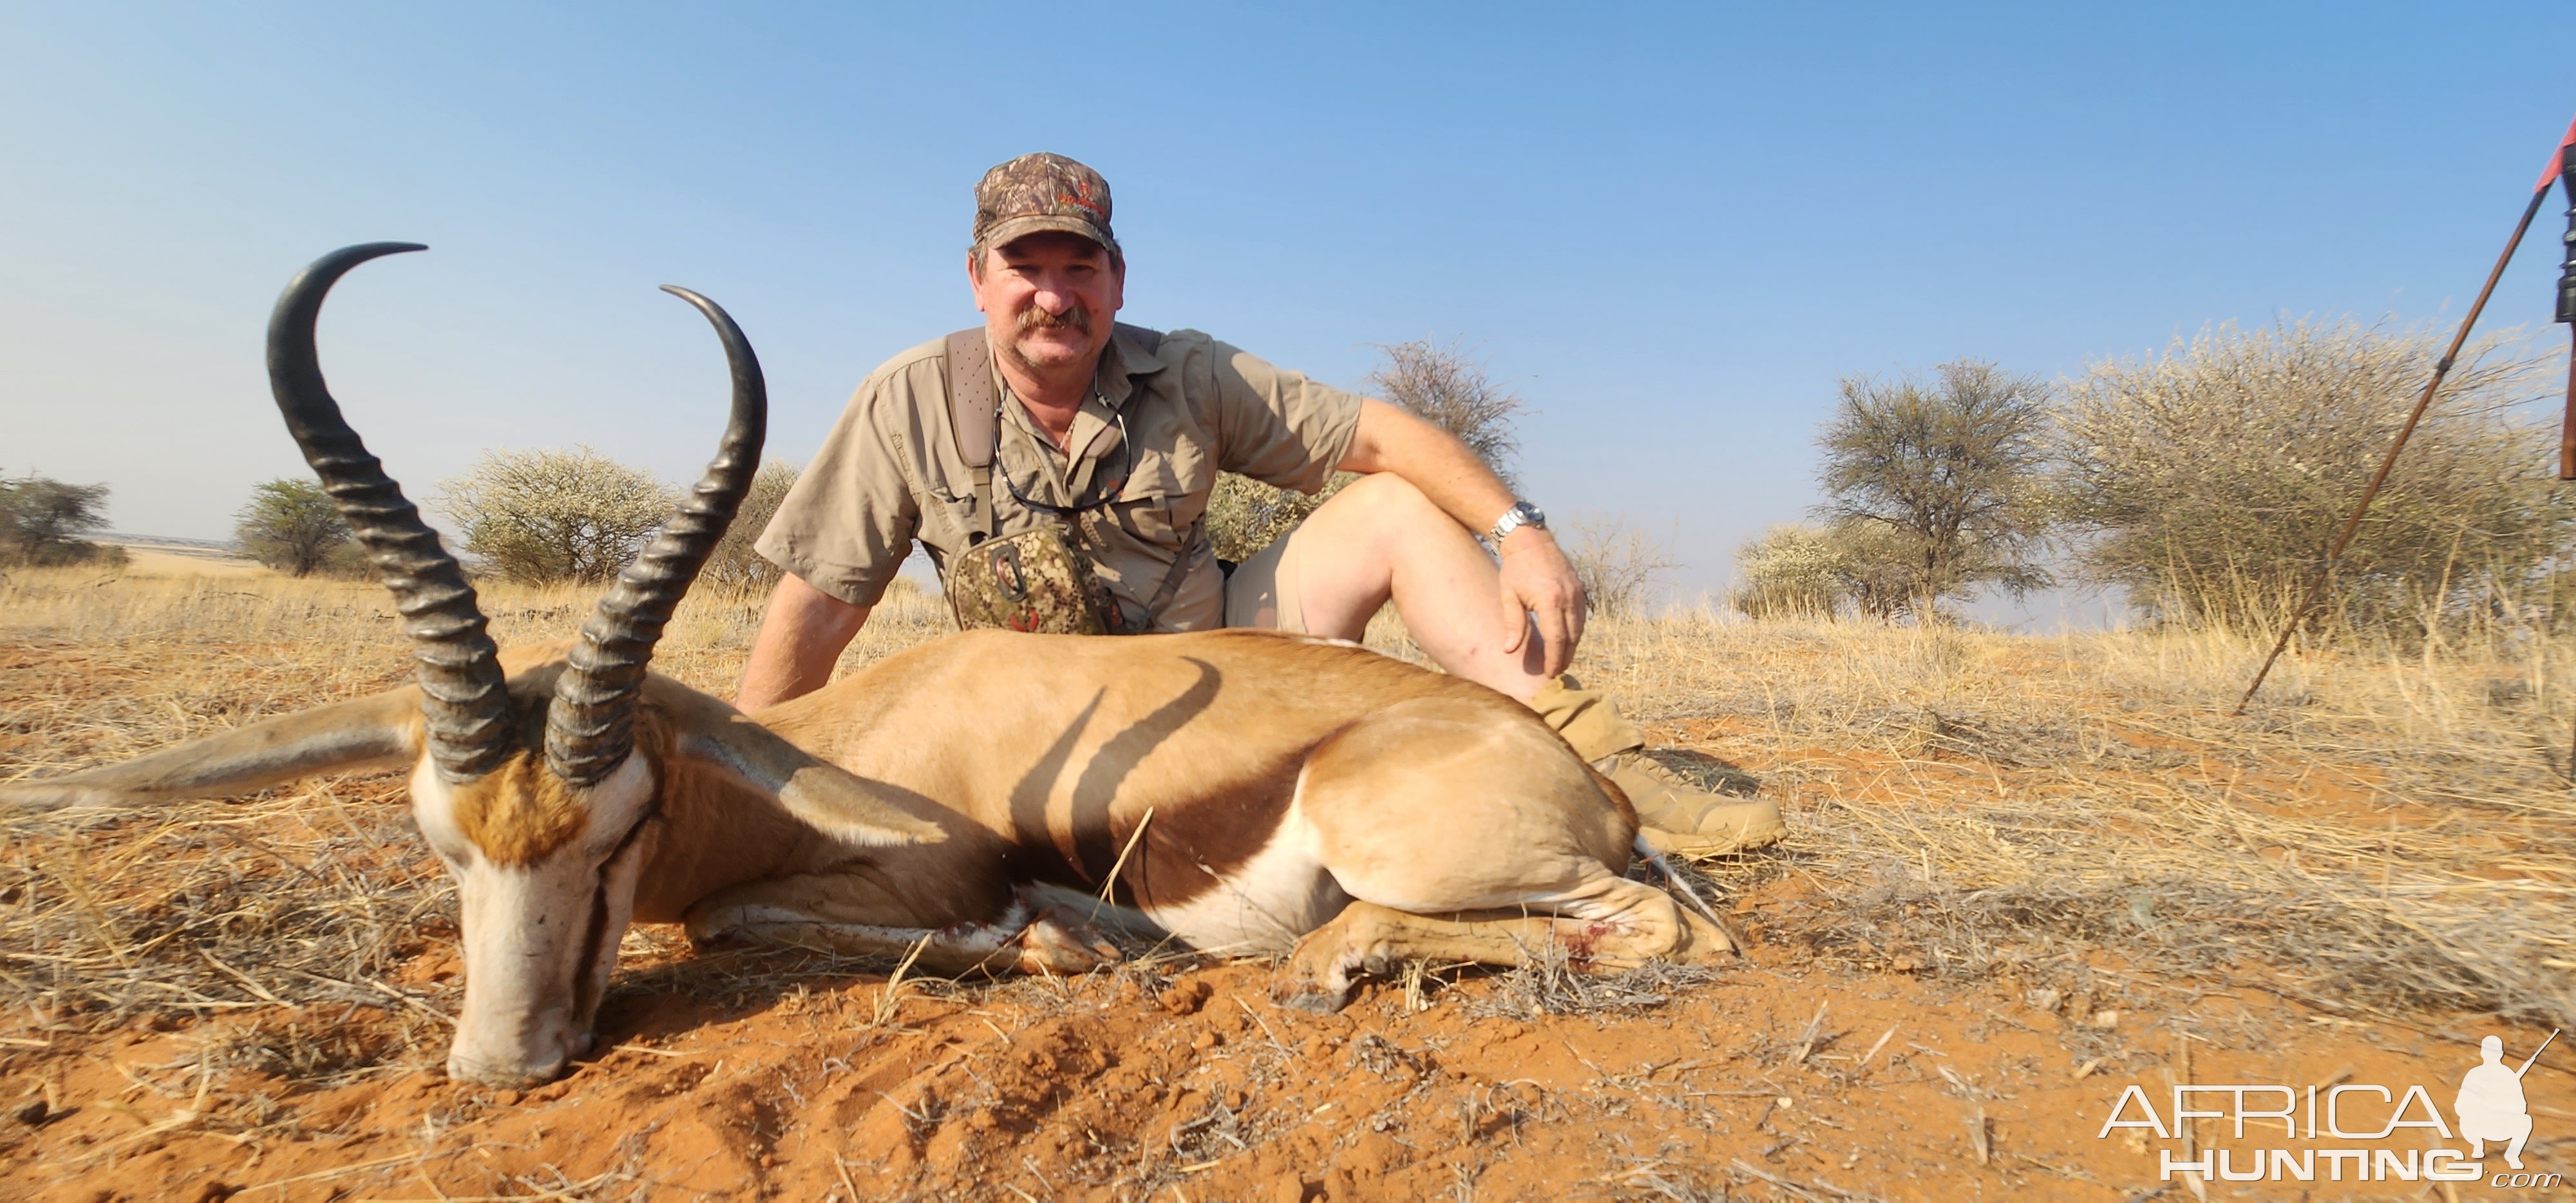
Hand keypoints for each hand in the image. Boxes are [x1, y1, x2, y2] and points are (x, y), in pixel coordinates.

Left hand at [1496, 529, 1586, 676]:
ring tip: (1562, 658)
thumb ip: (1513, 625)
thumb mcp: (1510, 597)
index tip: (1550, 673)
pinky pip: (1581, 616)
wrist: (1531, 541)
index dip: (1554, 659)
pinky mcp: (1579, 588)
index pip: (1557, 639)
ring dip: (1572, 646)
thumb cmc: (1515, 569)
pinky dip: (1576, 630)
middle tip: (1557, 671)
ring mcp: (1577, 592)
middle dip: (1565, 657)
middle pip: (1572, 637)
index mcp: (1550, 600)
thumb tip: (1510, 651)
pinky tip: (1567, 638)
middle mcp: (1568, 597)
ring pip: (1580, 628)